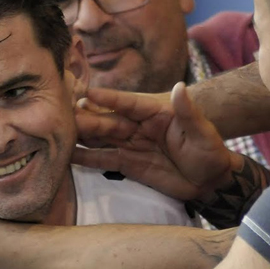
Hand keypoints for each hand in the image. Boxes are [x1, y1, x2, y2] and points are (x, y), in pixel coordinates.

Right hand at [74, 83, 238, 200]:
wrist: (210, 181)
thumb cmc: (210, 151)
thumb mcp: (202, 131)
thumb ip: (188, 111)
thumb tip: (180, 87)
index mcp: (155, 112)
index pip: (128, 103)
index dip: (109, 99)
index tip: (88, 93)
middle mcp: (138, 126)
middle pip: (109, 121)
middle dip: (87, 119)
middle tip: (64, 117)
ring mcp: (131, 145)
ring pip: (101, 138)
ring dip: (82, 136)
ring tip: (59, 134)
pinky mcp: (128, 164)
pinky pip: (103, 159)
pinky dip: (86, 157)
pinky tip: (67, 156)